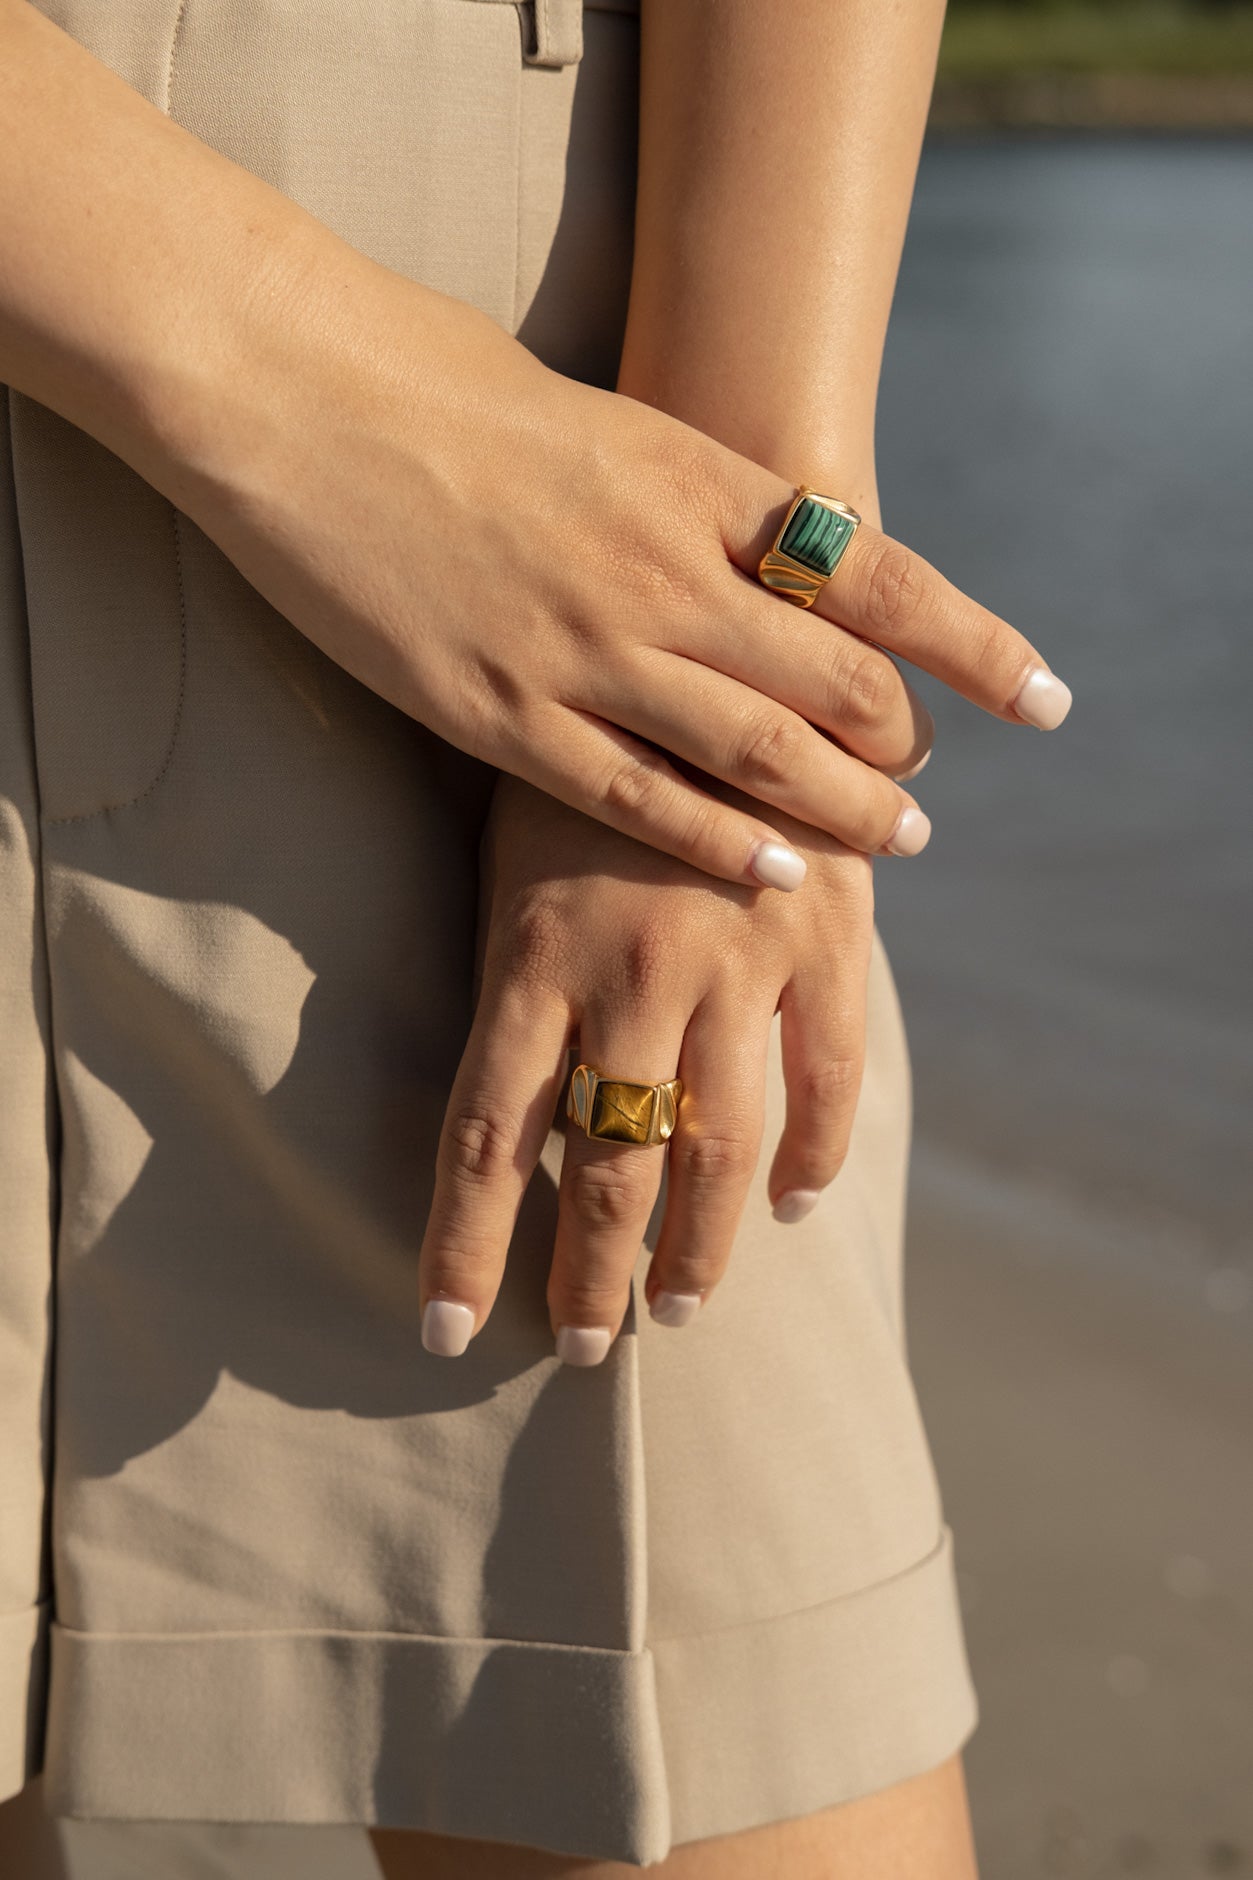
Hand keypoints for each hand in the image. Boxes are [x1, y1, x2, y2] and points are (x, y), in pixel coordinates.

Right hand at [180, 253, 1069, 887]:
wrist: (293, 393)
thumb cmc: (434, 379)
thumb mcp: (596, 411)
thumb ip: (680, 485)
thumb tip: (752, 532)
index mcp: (694, 481)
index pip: (879, 574)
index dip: (974, 643)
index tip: (1040, 695)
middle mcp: (663, 571)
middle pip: (836, 679)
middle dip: (900, 740)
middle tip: (922, 784)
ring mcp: (584, 649)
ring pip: (759, 753)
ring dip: (843, 810)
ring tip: (894, 845)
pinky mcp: (499, 714)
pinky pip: (639, 800)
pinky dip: (723, 846)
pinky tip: (777, 878)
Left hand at [416, 771, 882, 1360]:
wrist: (712, 633)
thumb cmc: (578, 753)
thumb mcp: (513, 850)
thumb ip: (520, 977)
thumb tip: (514, 1118)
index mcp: (534, 949)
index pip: (488, 1135)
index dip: (464, 1245)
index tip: (444, 1334)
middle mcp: (634, 970)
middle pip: (607, 1166)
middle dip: (589, 1275)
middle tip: (584, 1347)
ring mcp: (739, 957)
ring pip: (721, 1146)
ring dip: (699, 1247)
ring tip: (677, 1309)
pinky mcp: (827, 934)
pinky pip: (831, 1076)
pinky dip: (817, 1154)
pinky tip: (793, 1206)